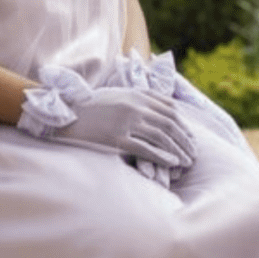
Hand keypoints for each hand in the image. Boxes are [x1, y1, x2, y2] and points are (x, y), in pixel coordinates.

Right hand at [17, 64, 196, 170]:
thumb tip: (161, 108)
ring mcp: (127, 122)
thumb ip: (140, 99)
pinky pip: (145, 148)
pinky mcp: (116, 138)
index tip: (190, 136)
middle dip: (185, 139)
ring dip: (178, 150)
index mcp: (138, 94)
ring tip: (186, 161)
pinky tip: (172, 163)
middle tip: (193, 153)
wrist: (65, 113)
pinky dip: (162, 156)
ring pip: (162, 136)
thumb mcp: (118, 94)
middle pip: (170, 123)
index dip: (183, 124)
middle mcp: (136, 106)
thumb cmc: (91, 106)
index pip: (170, 109)